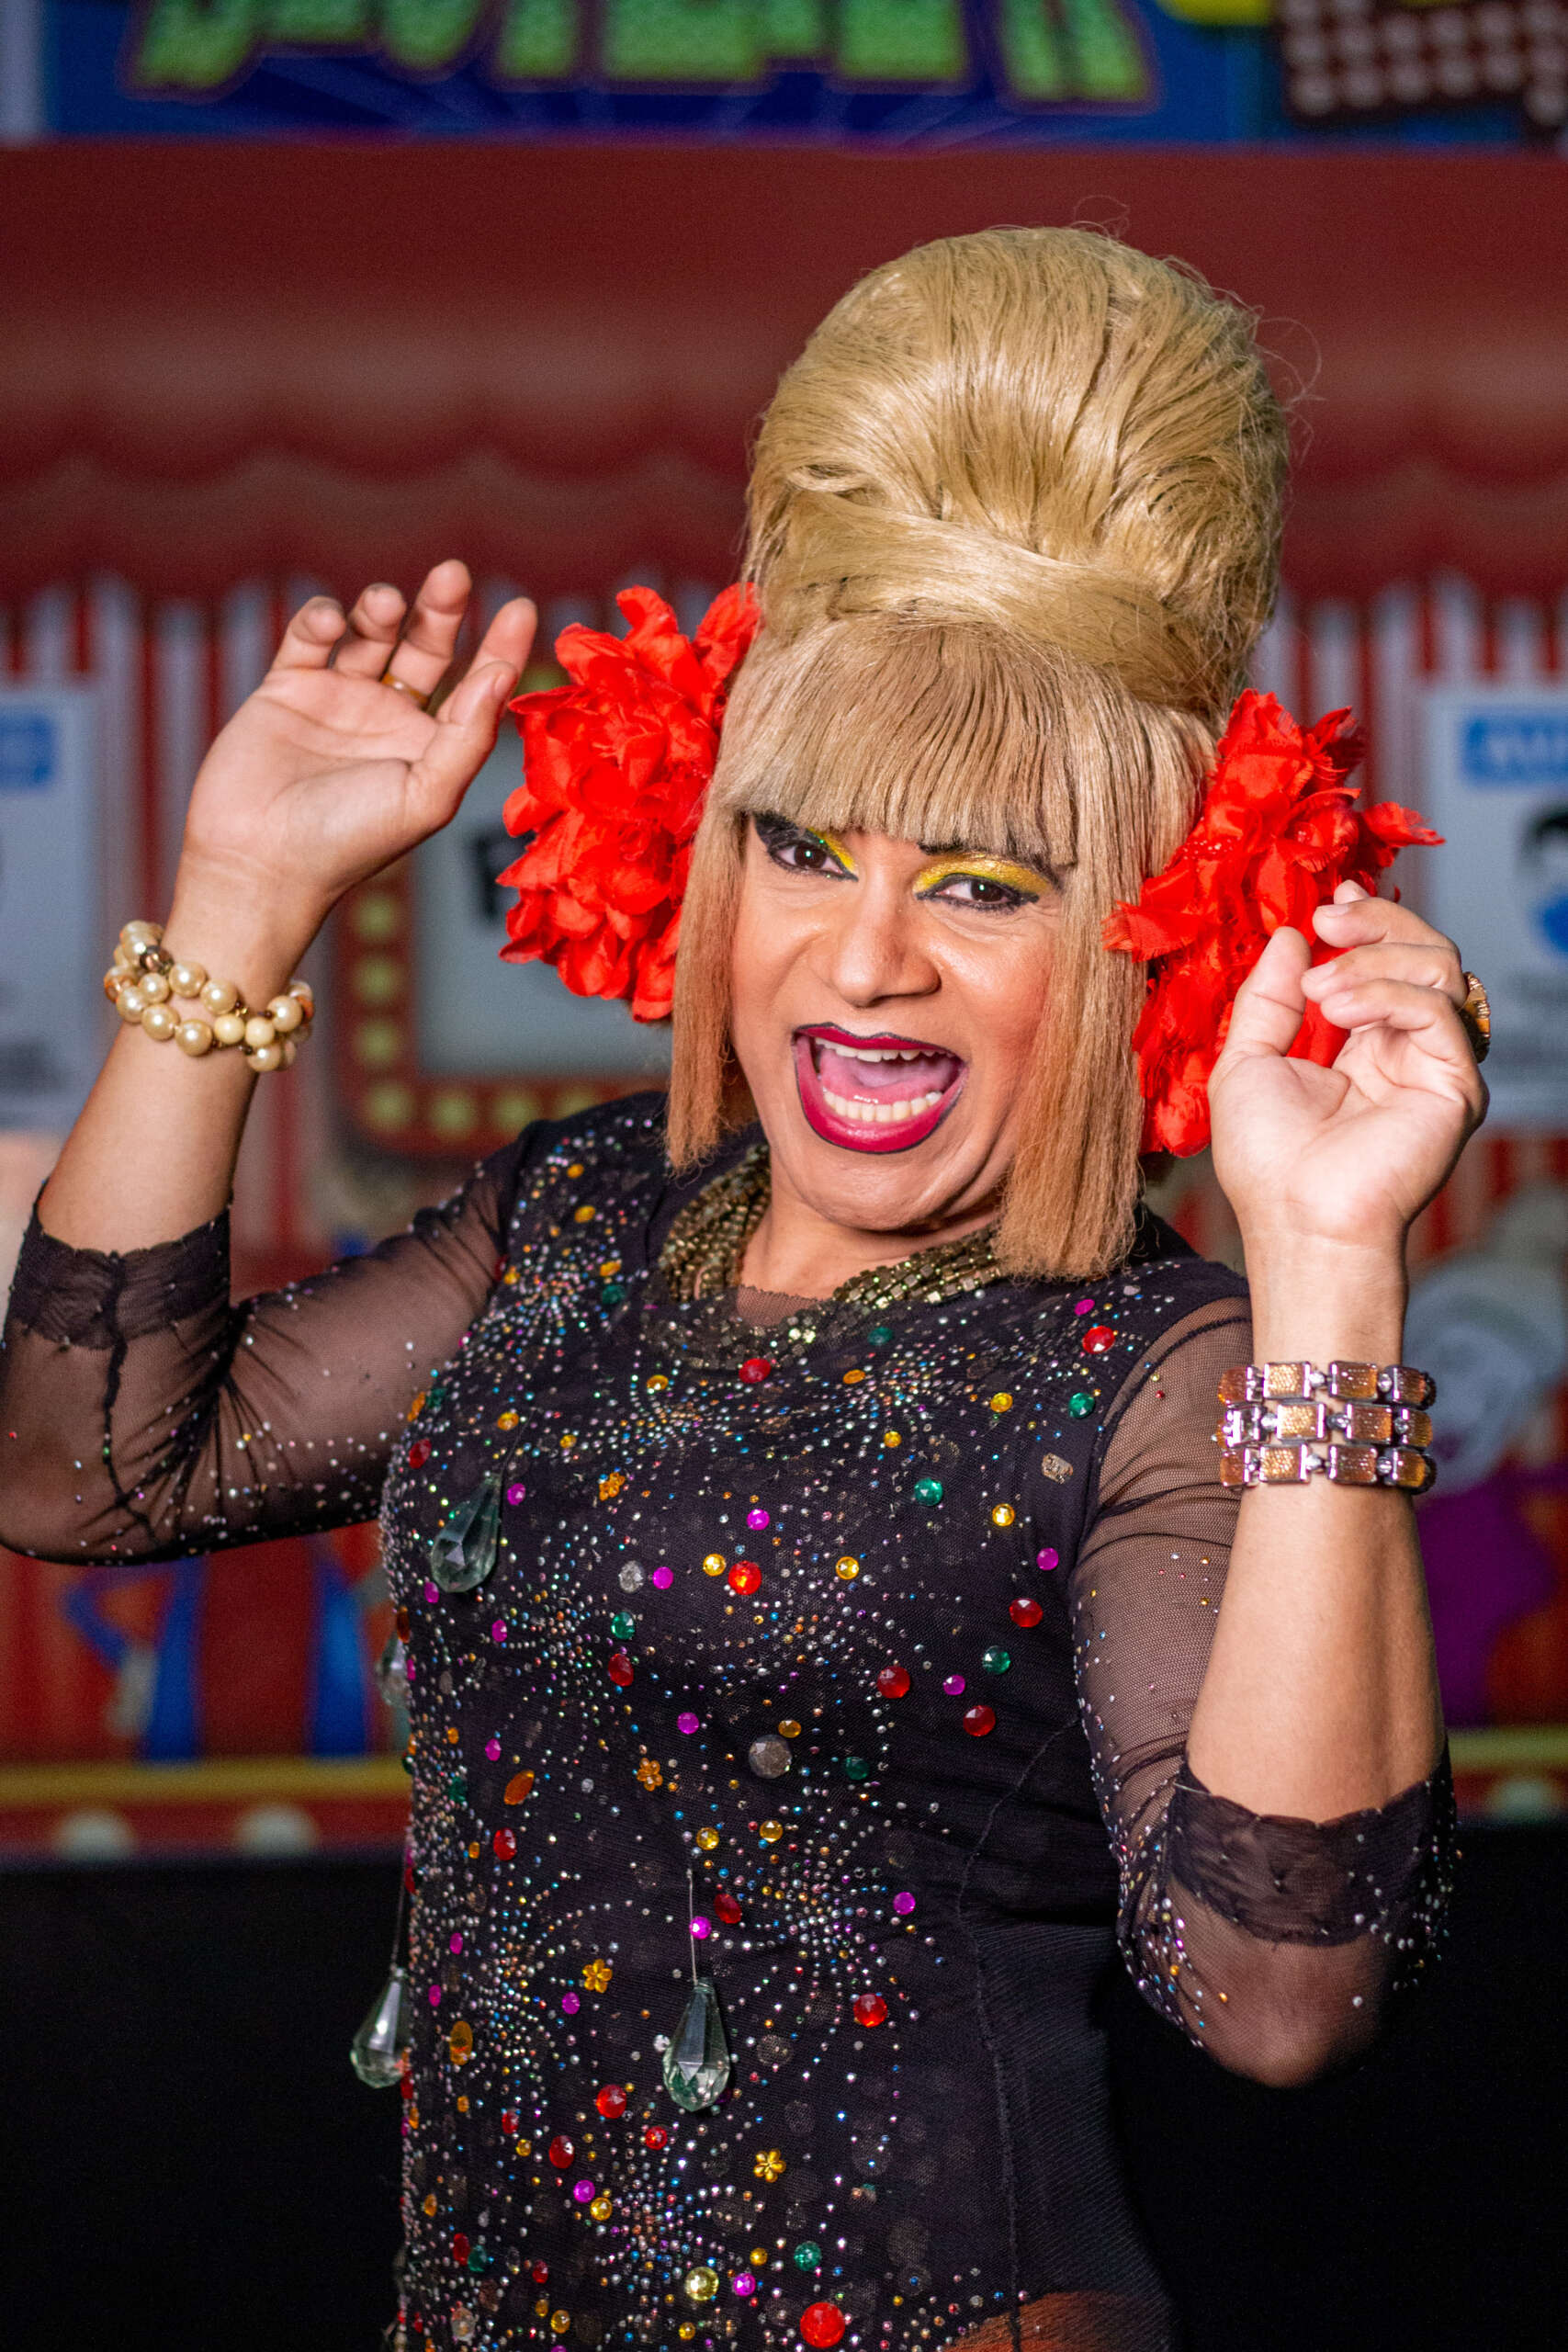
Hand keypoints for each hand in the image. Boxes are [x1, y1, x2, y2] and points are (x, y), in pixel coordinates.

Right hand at [172, 561, 534, 961]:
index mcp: (431, 749)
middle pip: (426, 648)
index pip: (477, 687)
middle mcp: (389, 721)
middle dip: (442, 610)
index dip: (500, 647)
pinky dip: (320, 619)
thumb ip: (467, 737)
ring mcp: (337, 701)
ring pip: (369, 635)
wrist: (257, 863)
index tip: (521, 605)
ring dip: (381, 610)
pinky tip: (329, 620)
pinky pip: (308, 639)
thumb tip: (501, 674)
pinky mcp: (285, 690)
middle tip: (455, 574)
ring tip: (386, 603)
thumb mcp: (426, 796)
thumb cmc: (349, 843)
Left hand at [1209, 883, 1487, 1268]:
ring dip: (1373, 960)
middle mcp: (1405, 1048)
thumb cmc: (1267, 1161)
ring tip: (1319, 990)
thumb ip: (1266, 997)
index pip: (1385, 960)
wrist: (1296, 1219)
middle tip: (1328, 922)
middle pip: (1423, 951)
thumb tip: (1289, 937)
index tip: (1329, 902)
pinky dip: (1385, 993)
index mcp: (1361, 1041)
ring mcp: (1433, 1064)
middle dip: (1376, 923)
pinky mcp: (1456, 1084)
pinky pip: (1438, 1010)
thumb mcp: (1245, 1061)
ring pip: (1440, 968)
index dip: (1366, 921)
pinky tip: (1339, 1009)